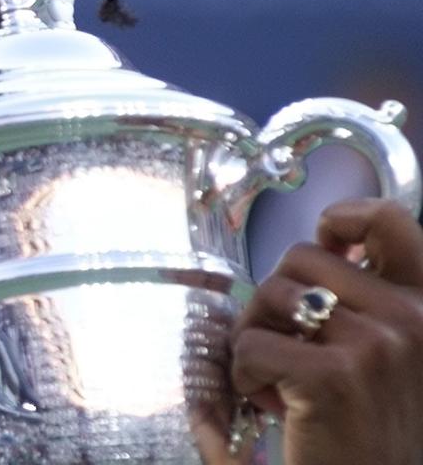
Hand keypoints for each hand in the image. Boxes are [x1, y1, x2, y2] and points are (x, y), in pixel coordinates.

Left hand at [231, 198, 422, 464]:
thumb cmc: (367, 430)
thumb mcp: (389, 356)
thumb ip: (366, 300)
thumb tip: (329, 241)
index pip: (393, 222)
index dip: (345, 218)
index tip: (325, 244)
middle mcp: (414, 321)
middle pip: (300, 257)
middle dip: (273, 298)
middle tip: (280, 346)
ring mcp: (376, 346)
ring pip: (269, 296)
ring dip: (255, 337)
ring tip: (276, 380)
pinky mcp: (332, 377)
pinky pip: (251, 346)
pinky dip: (243, 376)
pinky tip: (271, 405)